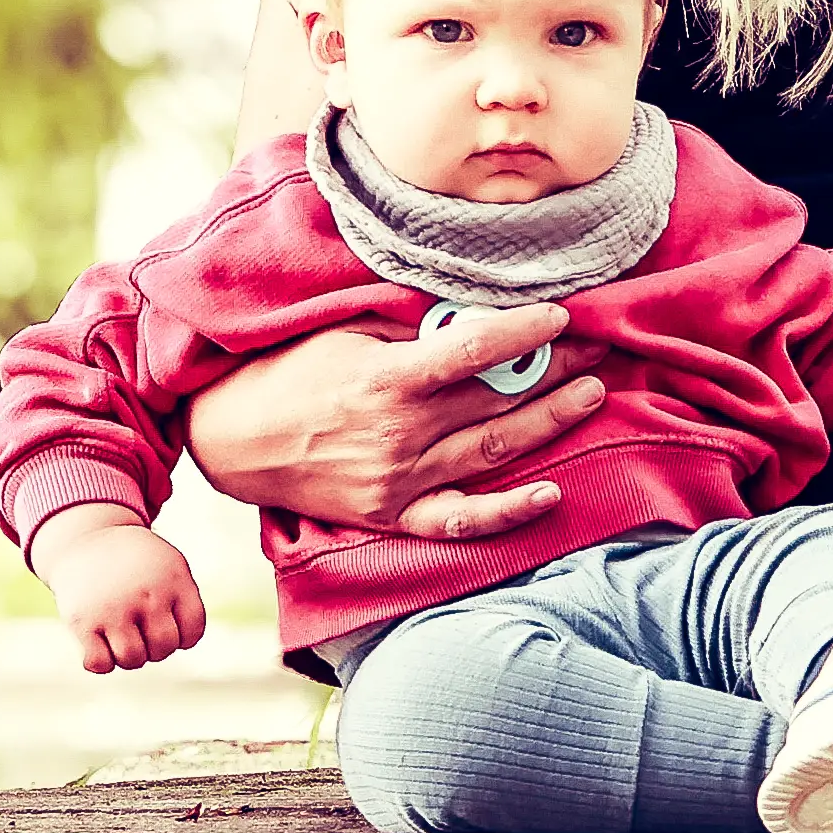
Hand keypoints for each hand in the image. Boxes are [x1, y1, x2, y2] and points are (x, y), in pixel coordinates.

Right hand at [30, 511, 207, 675]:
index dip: (182, 637)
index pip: (192, 633)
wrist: (86, 539)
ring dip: (130, 657)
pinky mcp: (83, 621)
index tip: (166, 620)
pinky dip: (103, 664)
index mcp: (175, 580)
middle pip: (163, 648)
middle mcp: (147, 594)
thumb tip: (180, 645)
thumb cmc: (136, 563)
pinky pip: (99, 663)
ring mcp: (114, 608)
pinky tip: (101, 645)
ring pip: (133, 659)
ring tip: (124, 636)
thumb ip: (185, 605)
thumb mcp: (171, 568)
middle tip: (141, 628)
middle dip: (156, 647)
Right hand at [180, 307, 606, 538]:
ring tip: (591, 393)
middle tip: (599, 348)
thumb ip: (409, 327)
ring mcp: (400, 482)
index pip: (476, 350)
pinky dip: (508, 513)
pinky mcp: (394, 515)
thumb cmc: (288, 373)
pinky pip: (461, 521)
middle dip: (556, 370)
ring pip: (495, 452)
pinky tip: (551, 493)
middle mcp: (401, 434)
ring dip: (550, 422)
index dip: (527, 331)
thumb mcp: (343, 333)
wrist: (233, 441)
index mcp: (388, 380)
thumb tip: (471, 312)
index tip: (563, 315)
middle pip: (499, 399)